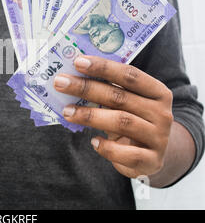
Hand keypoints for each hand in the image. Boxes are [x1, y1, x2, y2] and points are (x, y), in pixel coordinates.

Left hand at [54, 55, 173, 178]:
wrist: (152, 156)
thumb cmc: (132, 121)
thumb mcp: (126, 105)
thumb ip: (108, 92)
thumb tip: (72, 79)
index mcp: (157, 92)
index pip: (130, 75)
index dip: (104, 67)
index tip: (78, 61)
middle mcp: (161, 113)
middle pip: (119, 97)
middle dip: (86, 88)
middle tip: (60, 83)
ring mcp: (159, 138)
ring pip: (121, 122)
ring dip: (89, 116)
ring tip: (66, 111)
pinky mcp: (152, 160)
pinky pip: (126, 154)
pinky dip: (107, 147)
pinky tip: (93, 142)